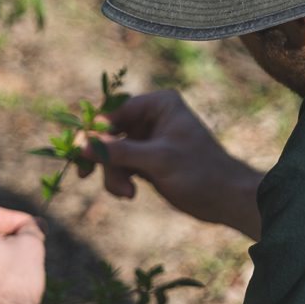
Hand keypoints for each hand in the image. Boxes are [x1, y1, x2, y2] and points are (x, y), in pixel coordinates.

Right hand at [79, 89, 262, 236]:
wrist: (226, 199)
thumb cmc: (200, 172)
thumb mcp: (157, 161)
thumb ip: (119, 152)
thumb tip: (81, 146)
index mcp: (158, 104)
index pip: (113, 111)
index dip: (94, 132)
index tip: (78, 153)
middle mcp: (151, 116)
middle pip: (108, 132)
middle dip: (106, 158)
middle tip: (87, 176)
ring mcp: (148, 138)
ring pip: (112, 152)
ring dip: (113, 173)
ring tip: (127, 193)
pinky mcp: (147, 159)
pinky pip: (120, 165)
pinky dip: (120, 179)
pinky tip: (130, 193)